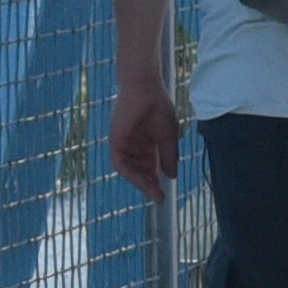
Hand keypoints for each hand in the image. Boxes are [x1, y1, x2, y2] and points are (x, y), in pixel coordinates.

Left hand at [107, 77, 179, 199]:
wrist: (146, 90)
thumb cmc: (159, 108)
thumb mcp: (169, 136)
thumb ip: (170, 156)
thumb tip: (172, 176)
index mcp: (148, 145)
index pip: (151, 167)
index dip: (158, 181)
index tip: (165, 194)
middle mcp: (135, 147)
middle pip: (141, 172)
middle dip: (149, 185)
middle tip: (159, 197)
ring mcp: (124, 145)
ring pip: (131, 170)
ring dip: (141, 182)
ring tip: (153, 191)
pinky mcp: (116, 142)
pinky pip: (121, 163)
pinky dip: (130, 173)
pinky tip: (142, 180)